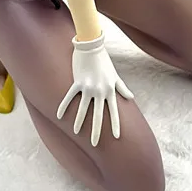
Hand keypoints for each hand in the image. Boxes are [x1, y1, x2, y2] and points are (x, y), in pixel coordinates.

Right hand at [56, 32, 133, 146]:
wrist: (92, 46)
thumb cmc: (104, 61)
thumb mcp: (115, 75)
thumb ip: (122, 87)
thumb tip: (131, 97)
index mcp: (110, 90)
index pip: (114, 110)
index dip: (116, 124)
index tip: (117, 137)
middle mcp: (100, 90)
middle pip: (99, 114)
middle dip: (97, 130)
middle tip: (95, 144)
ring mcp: (88, 87)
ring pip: (83, 108)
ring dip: (80, 121)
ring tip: (76, 132)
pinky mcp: (78, 81)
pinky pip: (70, 96)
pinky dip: (64, 106)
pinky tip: (59, 116)